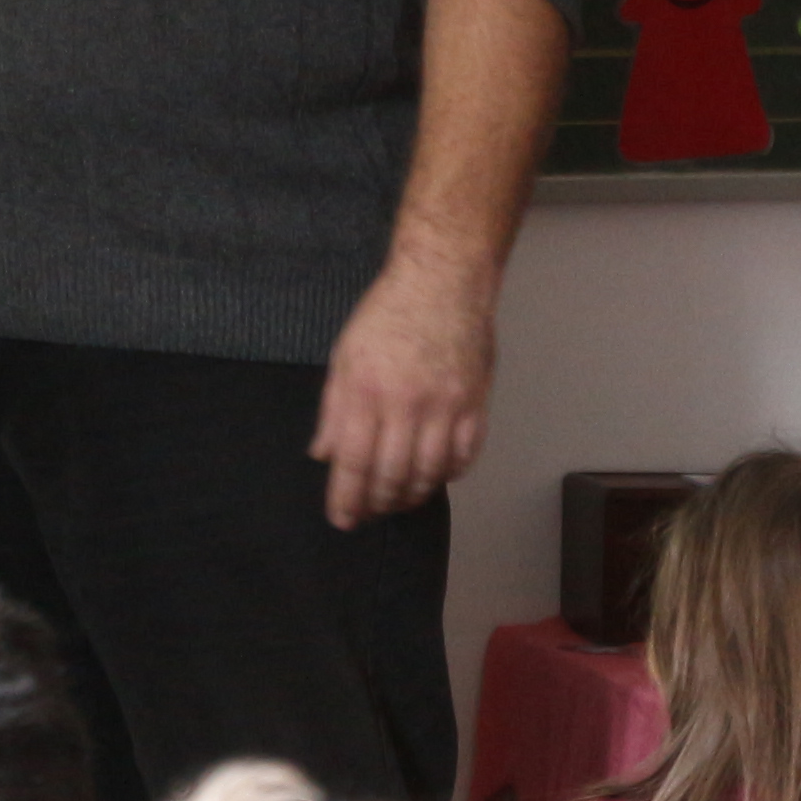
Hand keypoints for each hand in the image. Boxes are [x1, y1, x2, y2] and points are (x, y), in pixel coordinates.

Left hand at [311, 244, 494, 527]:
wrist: (443, 279)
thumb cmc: (386, 314)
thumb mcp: (345, 356)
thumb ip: (334, 410)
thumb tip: (323, 455)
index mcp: (367, 390)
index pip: (354, 462)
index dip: (346, 499)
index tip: (342, 520)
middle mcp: (408, 403)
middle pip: (392, 475)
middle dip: (378, 504)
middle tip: (369, 513)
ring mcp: (447, 405)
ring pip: (430, 473)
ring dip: (412, 495)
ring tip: (398, 500)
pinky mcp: (476, 402)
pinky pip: (465, 456)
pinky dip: (448, 474)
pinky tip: (434, 476)